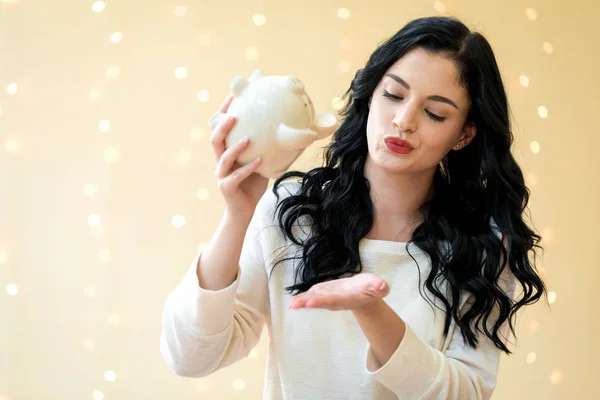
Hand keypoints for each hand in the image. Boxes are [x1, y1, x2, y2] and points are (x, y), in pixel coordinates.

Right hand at [210, 94, 268, 220]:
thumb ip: (265, 148)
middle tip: (234, 116)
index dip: (223, 112)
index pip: (220, 129)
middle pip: (215, 140)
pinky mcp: (227, 187)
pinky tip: (259, 161)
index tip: (232, 96)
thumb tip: (287, 130)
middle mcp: (220, 162)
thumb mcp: (260, 161)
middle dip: (222, 126)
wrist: (245, 210)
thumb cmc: (252, 184)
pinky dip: (248, 168)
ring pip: (223, 157)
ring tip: (248, 139)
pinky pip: (236, 176)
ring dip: (235, 147)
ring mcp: (221, 175)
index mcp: (226, 152)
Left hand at [288, 273, 389, 310]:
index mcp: (346, 299)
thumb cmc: (370, 288)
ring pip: (313, 300)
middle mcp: (335, 301)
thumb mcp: (376, 285)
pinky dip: (302, 298)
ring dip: (302, 302)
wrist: (364, 293)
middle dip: (308, 303)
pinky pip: (312, 296)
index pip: (332, 300)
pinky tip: (292, 301)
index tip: (310, 302)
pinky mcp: (324, 293)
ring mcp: (328, 298)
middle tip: (295, 305)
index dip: (321, 301)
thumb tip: (382, 286)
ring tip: (291, 305)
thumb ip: (379, 286)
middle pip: (320, 302)